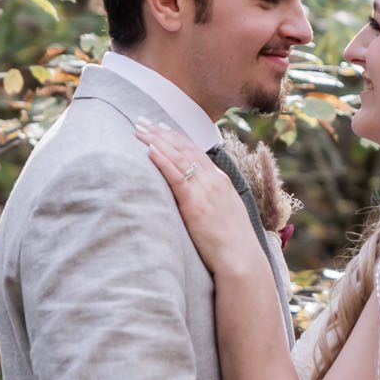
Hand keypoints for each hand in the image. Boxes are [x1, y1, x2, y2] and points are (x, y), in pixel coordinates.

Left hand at [133, 121, 262, 281]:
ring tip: (139, 130)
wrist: (240, 258)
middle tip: (143, 121)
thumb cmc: (232, 243)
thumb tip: (196, 199)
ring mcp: (205, 190)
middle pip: (184, 149)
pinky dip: (162, 160)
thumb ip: (210, 200)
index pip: (195, 152)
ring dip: (156, 141)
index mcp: (222, 180)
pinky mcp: (195, 203)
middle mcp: (214, 180)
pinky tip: (149, 150)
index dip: (176, 138)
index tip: (160, 128)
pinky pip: (175, 176)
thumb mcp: (225, 213)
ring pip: (178, 157)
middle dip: (162, 133)